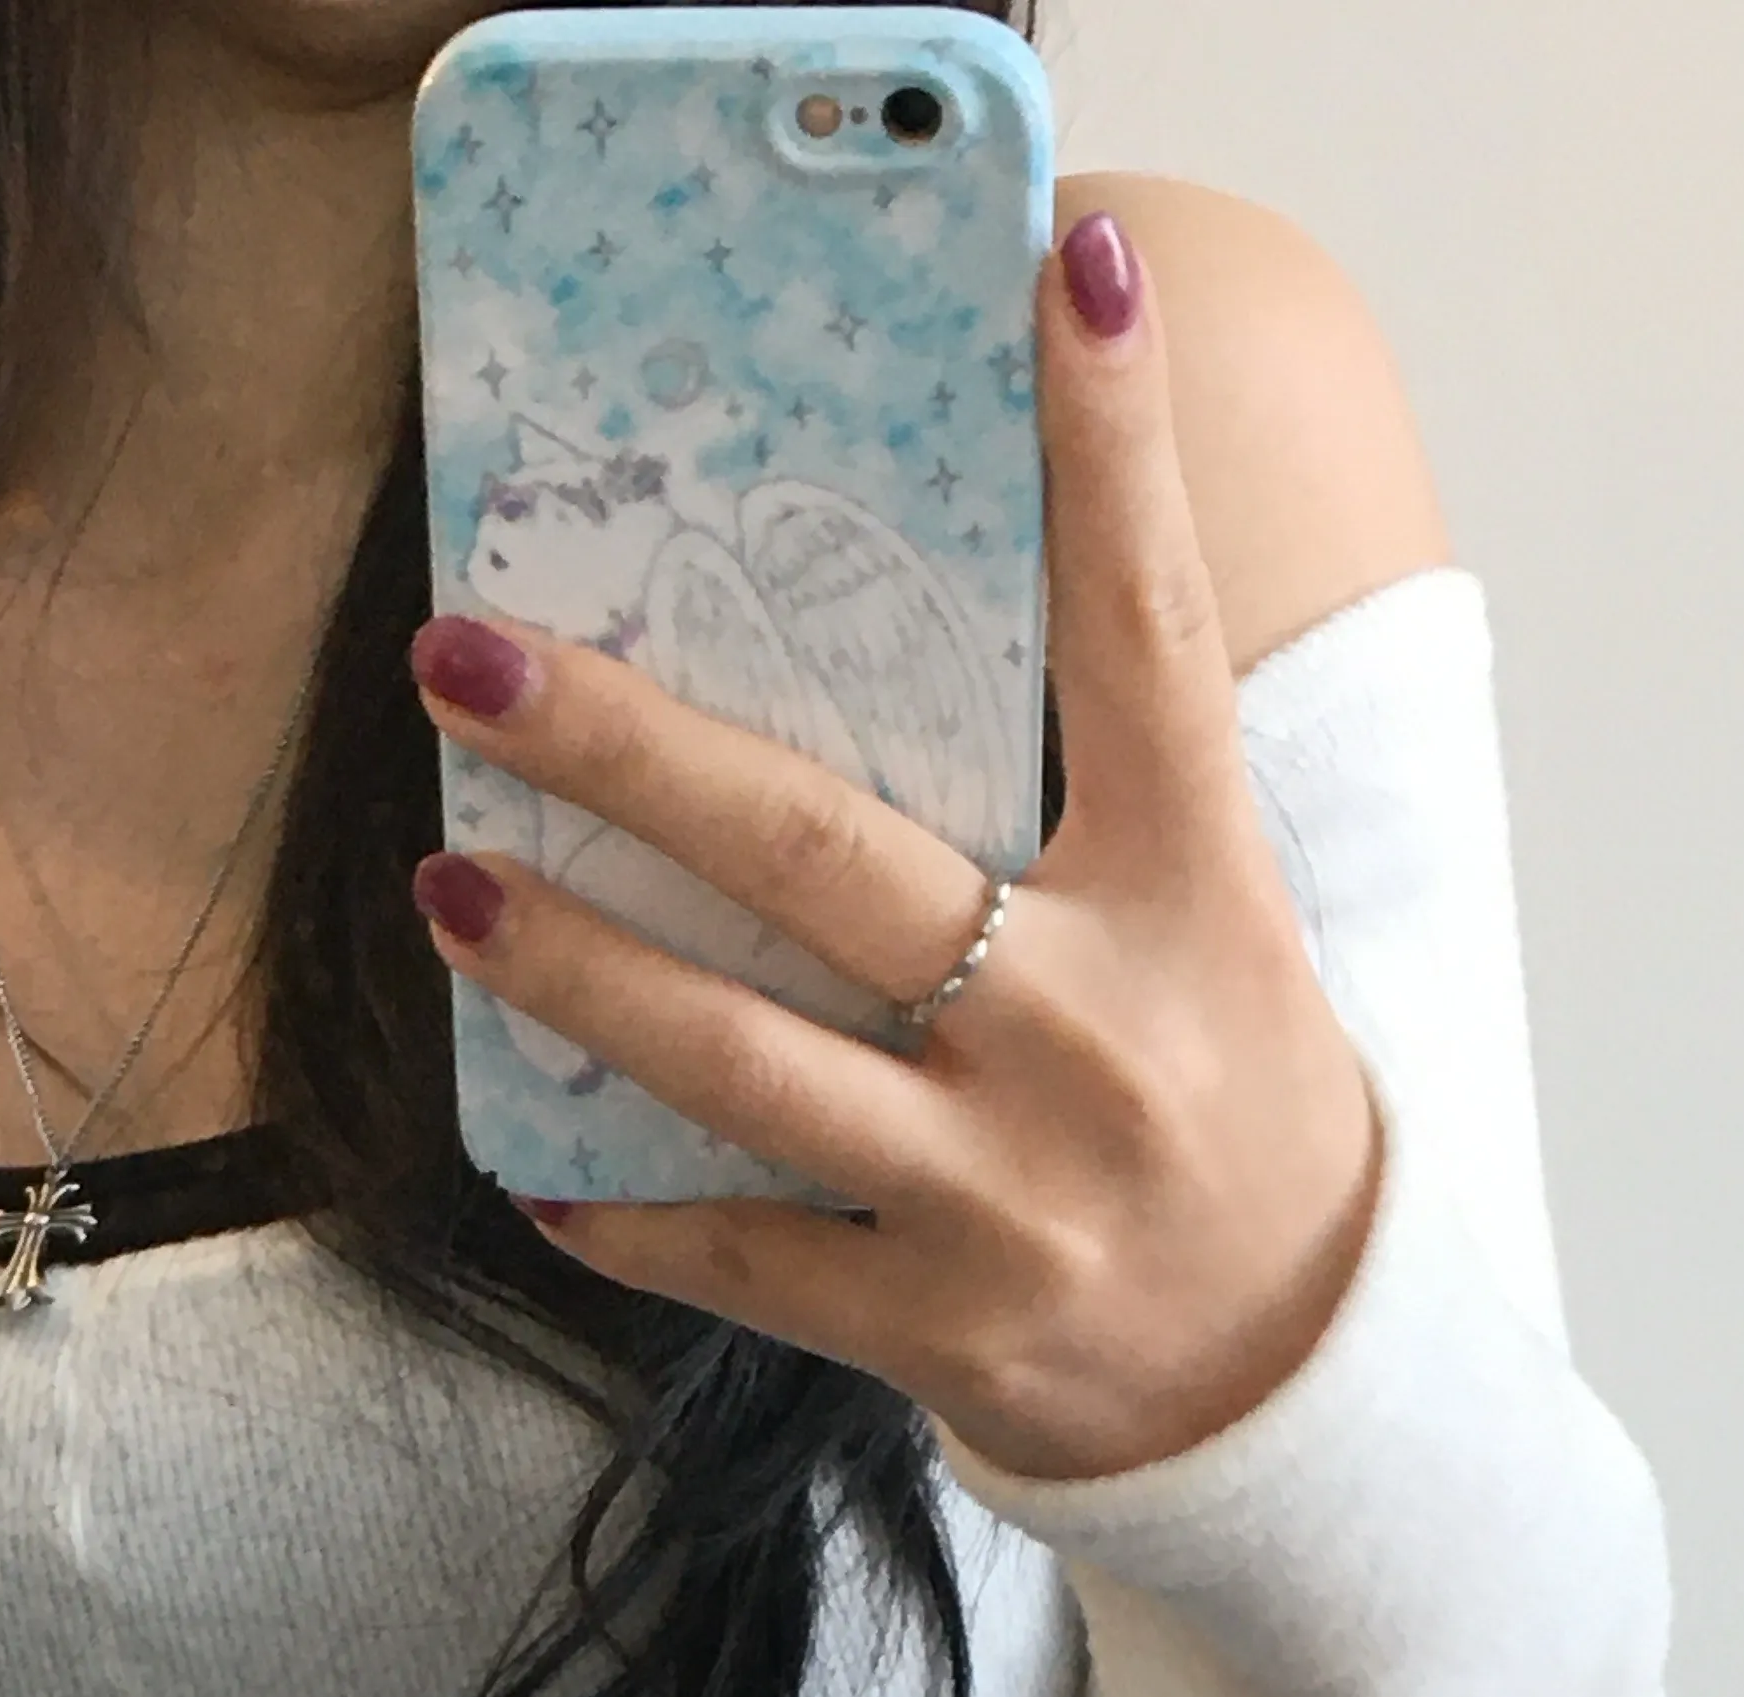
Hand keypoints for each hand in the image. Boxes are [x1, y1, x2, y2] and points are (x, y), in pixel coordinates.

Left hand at [406, 210, 1384, 1486]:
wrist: (1293, 1375)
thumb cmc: (1223, 1103)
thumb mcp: (1206, 924)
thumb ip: (1081, 799)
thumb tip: (882, 644)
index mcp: (1184, 891)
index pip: (1148, 630)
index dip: (1113, 448)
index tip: (1067, 274)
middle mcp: (1087, 1030)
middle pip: (823, 857)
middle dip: (628, 751)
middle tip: (472, 660)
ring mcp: (1002, 1189)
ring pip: (739, 1061)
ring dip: (573, 970)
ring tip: (451, 887)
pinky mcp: (935, 1322)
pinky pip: (738, 1255)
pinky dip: (625, 1217)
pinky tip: (531, 1170)